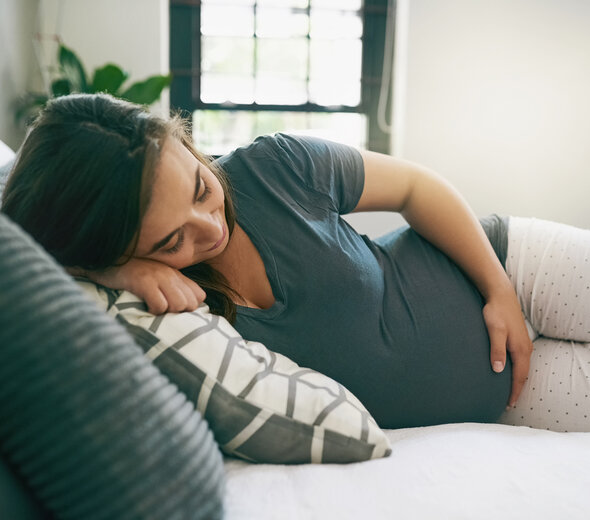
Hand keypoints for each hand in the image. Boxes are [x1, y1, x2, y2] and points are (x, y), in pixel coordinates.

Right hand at [71, 258, 205, 313]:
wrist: (106, 259)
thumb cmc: (131, 272)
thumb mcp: (157, 276)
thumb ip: (173, 287)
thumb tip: (187, 307)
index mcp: (176, 274)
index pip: (199, 296)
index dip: (189, 308)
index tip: (173, 310)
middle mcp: (170, 274)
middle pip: (190, 304)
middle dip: (178, 312)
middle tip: (162, 310)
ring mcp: (158, 277)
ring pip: (178, 305)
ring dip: (166, 312)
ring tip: (153, 308)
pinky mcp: (144, 281)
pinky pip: (160, 305)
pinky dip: (153, 311)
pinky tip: (144, 307)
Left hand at [482, 287, 532, 407]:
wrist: (501, 295)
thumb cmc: (495, 312)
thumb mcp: (494, 330)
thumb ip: (496, 349)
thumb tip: (498, 370)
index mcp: (520, 349)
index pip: (519, 377)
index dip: (514, 391)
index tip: (508, 404)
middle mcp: (526, 348)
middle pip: (523, 374)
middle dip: (517, 389)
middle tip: (508, 403)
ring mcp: (524, 343)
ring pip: (523, 367)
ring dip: (517, 380)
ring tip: (509, 391)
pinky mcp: (519, 339)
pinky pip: (521, 360)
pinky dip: (517, 370)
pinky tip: (508, 371)